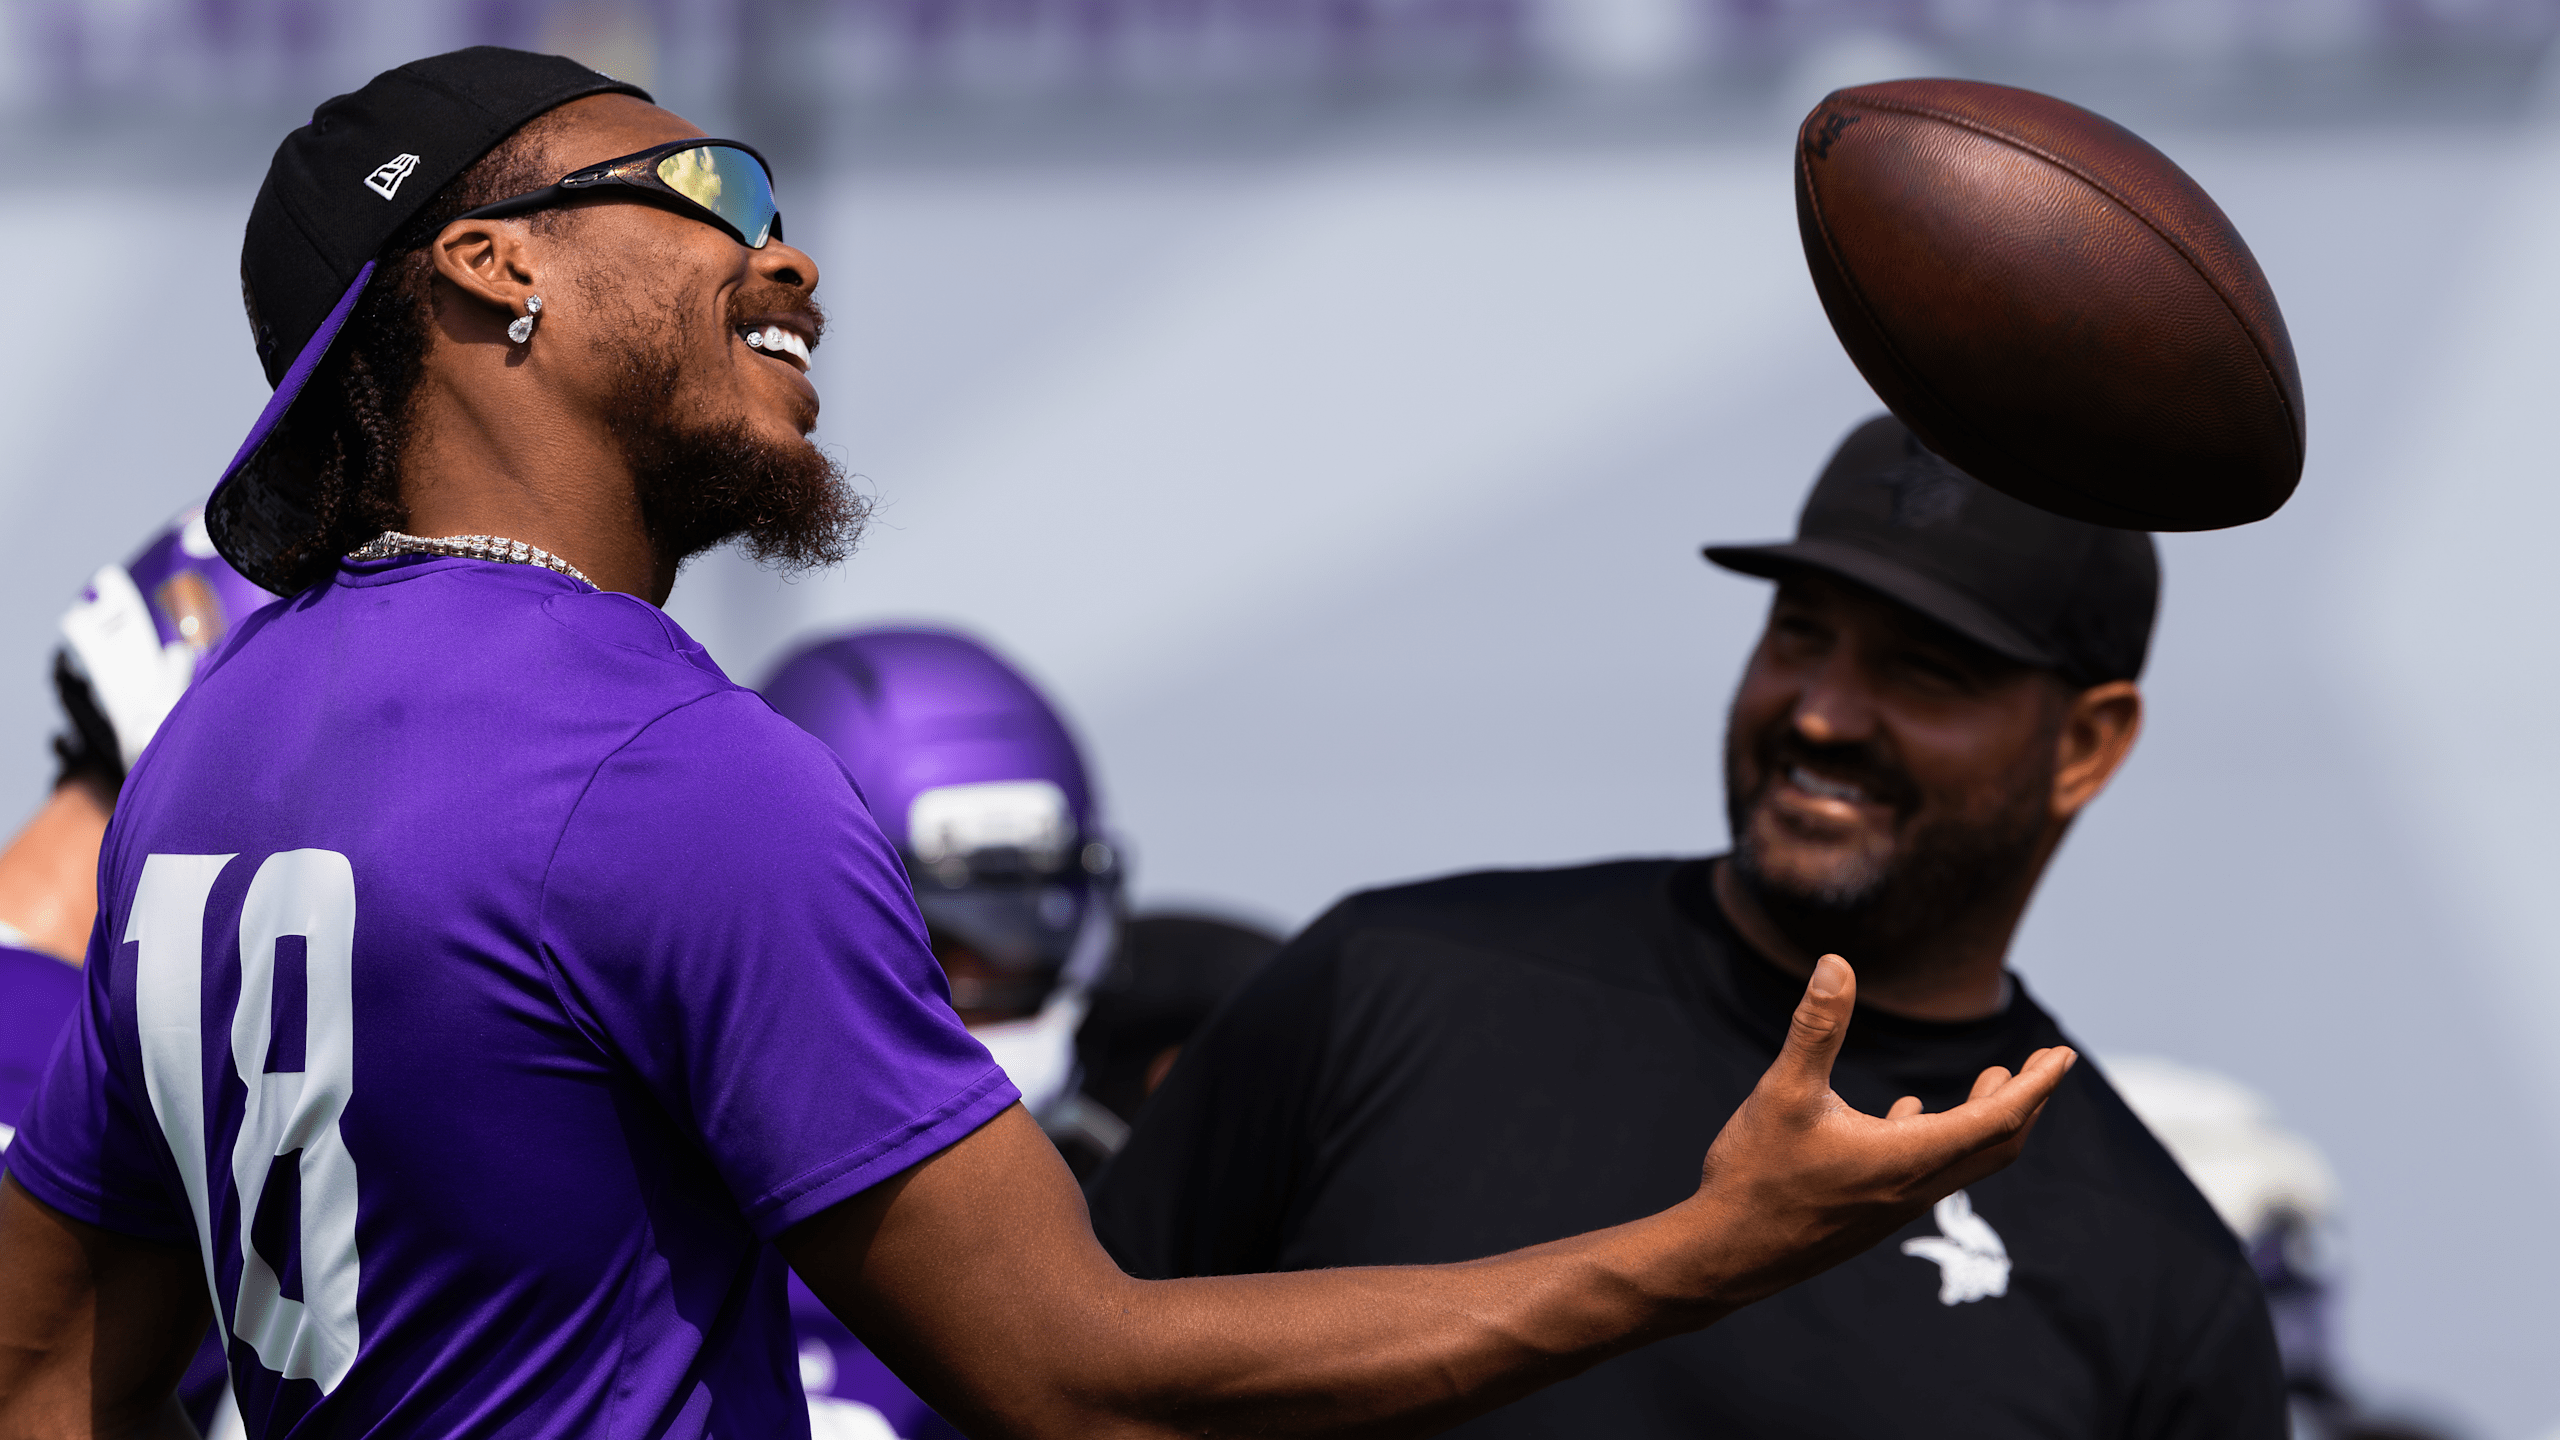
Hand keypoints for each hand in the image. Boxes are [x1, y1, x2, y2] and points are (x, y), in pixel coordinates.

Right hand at [1677, 954, 2071, 1307]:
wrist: (1728, 1255)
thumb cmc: (1756, 1176)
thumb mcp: (1784, 1092)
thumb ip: (1816, 1028)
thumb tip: (1836, 965)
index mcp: (1908, 1157)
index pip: (1997, 1119)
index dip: (2035, 1084)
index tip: (2061, 1055)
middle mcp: (1914, 1186)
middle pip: (1996, 1144)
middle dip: (2026, 1100)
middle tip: (2045, 1063)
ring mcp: (1894, 1203)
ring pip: (1964, 1159)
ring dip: (1987, 1118)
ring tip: (1995, 1081)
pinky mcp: (1870, 1212)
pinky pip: (1927, 1170)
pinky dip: (1939, 1136)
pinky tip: (1906, 1111)